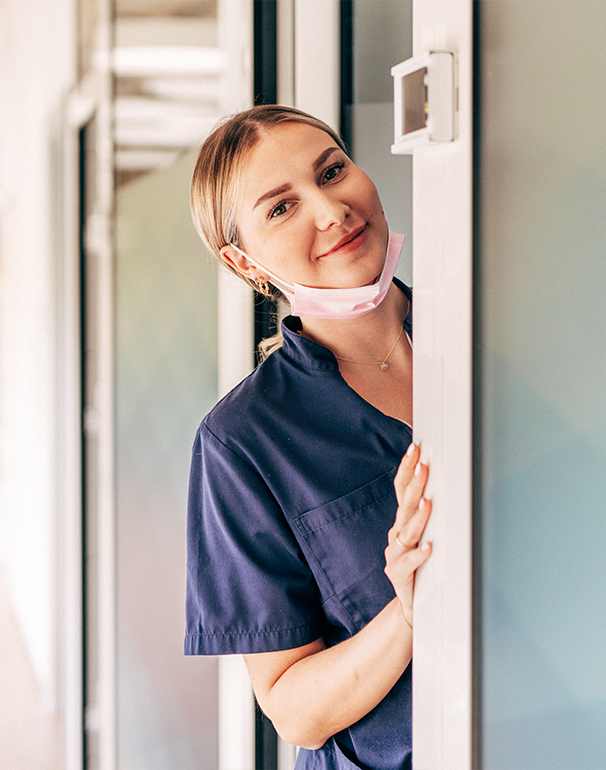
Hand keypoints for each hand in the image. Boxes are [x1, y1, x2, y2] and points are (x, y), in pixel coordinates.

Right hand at [384, 443, 431, 627]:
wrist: (412, 604)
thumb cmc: (421, 567)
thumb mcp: (423, 536)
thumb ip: (427, 515)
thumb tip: (444, 484)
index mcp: (402, 523)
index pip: (402, 490)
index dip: (406, 469)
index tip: (414, 450)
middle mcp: (396, 535)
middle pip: (404, 505)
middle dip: (414, 484)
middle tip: (422, 466)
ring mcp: (395, 554)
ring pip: (407, 532)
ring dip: (418, 516)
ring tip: (427, 502)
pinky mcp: (398, 574)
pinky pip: (409, 562)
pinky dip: (419, 554)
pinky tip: (428, 546)